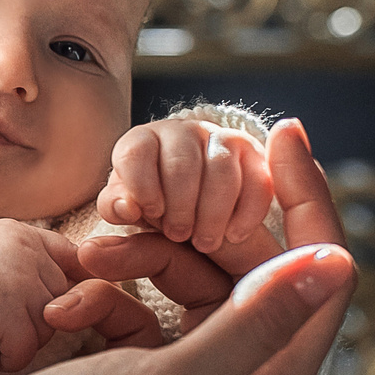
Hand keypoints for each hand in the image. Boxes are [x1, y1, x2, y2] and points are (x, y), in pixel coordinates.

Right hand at [0, 119, 351, 374]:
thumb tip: (336, 263)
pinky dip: (106, 293)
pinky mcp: (143, 365)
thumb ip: (258, 321)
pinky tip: (67, 308)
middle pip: (252, 270)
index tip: (283, 132)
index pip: (321, 280)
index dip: (310, 202)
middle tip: (145, 205)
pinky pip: (143, 300)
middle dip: (195, 231)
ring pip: (190, 276)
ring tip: (87, 263)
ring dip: (139, 259)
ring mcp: (190, 373)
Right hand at [0, 220, 86, 371]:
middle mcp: (28, 254)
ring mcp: (19, 282)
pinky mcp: (6, 312)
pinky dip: (8, 358)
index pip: (77, 260)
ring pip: (48, 328)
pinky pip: (26, 349)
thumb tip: (76, 290)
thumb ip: (32, 261)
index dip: (74, 288)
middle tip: (4, 324)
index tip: (56, 305)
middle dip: (40, 320)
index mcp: (27, 236)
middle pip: (65, 302)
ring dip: (23, 342)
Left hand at [98, 115, 274, 256]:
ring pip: (221, 169)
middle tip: (178, 236)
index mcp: (143, 140)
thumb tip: (125, 207)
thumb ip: (117, 208)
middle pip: (181, 163)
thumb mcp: (131, 208)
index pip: (136, 153)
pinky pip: (257, 180)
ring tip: (204, 242)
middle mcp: (182, 131)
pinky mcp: (254, 156)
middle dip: (180, 206)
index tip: (151, 214)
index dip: (142, 186)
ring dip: (212, 212)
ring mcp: (221, 139)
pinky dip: (246, 212)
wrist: (195, 207)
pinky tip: (233, 235)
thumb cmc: (155, 207)